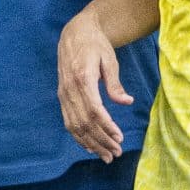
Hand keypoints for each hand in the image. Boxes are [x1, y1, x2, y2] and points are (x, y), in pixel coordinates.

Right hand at [57, 6, 130, 162]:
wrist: (74, 34)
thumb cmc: (95, 45)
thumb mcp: (109, 59)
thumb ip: (115, 83)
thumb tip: (127, 102)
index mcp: (82, 78)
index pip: (94, 110)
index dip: (106, 127)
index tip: (119, 138)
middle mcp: (69, 89)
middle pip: (85, 122)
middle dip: (101, 141)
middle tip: (117, 153)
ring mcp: (63, 94)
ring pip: (75, 126)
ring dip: (91, 143)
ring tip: (106, 156)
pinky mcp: (62, 97)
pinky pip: (68, 122)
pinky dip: (78, 137)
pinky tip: (90, 147)